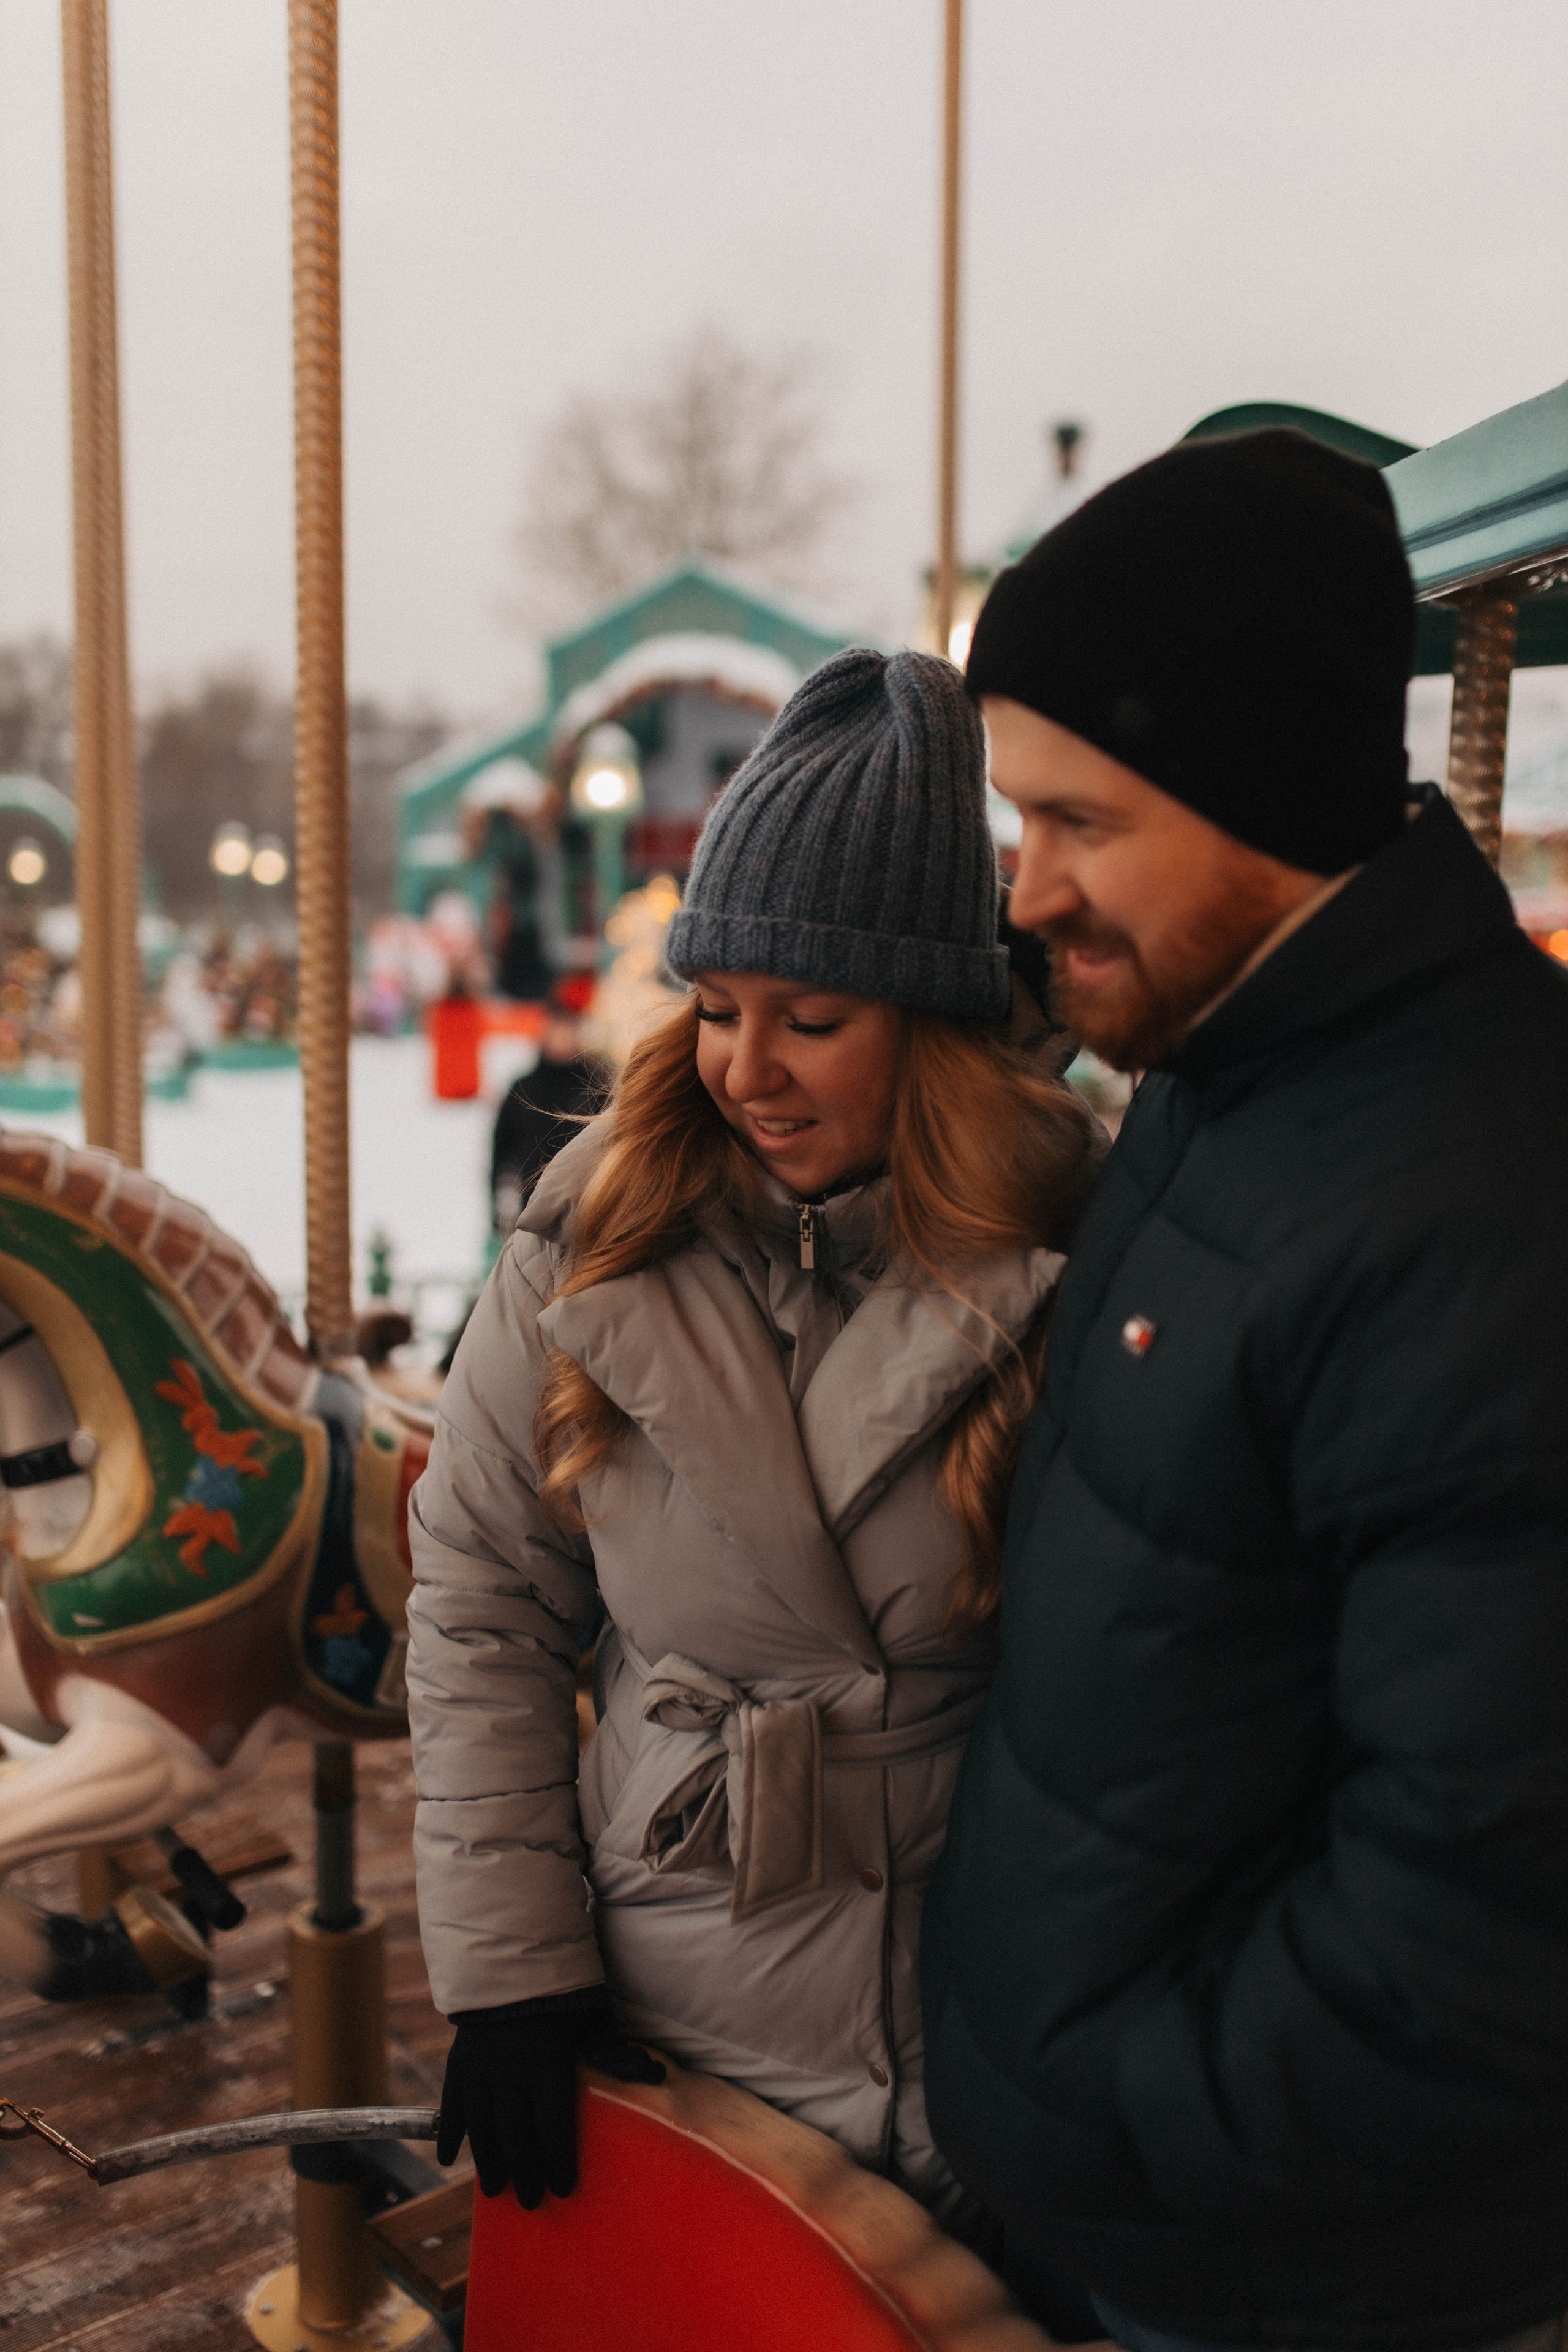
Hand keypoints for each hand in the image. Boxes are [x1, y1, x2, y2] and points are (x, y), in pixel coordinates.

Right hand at [437, 1995, 664, 2206]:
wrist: (511, 1956)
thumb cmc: (563, 1991)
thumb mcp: (592, 2016)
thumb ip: (613, 2051)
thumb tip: (655, 2074)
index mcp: (546, 2062)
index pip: (552, 2124)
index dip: (557, 2160)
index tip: (563, 2189)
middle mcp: (509, 2070)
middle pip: (515, 2134)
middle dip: (524, 2171)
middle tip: (531, 2202)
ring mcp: (479, 2067)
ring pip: (481, 2126)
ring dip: (488, 2161)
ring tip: (496, 2189)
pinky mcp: (458, 2060)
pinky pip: (451, 2103)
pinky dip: (448, 2132)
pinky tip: (448, 2158)